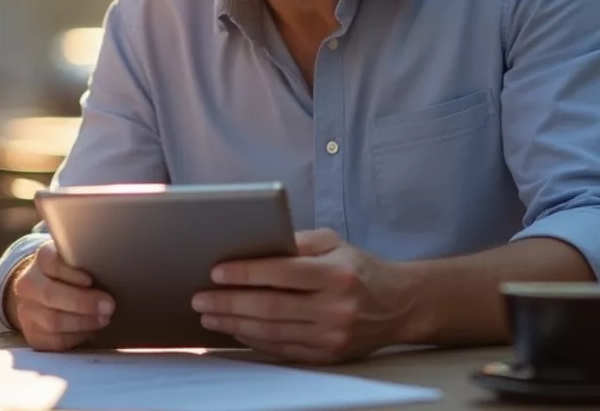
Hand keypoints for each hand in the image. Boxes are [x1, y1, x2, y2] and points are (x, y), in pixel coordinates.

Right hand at [7, 241, 113, 350]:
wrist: (40, 298)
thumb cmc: (69, 278)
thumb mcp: (74, 263)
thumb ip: (86, 264)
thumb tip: (112, 271)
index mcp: (40, 260)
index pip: (50, 261)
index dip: (70, 272)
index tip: (90, 280)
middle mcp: (28, 284)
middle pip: (50, 294)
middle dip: (82, 302)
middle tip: (108, 306)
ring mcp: (26, 312)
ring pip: (53, 320)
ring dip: (83, 322)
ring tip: (103, 319)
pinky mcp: (32, 336)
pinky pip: (55, 341)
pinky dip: (77, 337)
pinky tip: (90, 331)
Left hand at [191, 229, 416, 363]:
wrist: (400, 305)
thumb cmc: (358, 268)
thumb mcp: (334, 243)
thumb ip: (297, 242)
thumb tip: (255, 244)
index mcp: (337, 274)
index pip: (282, 273)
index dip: (246, 273)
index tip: (216, 272)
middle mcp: (336, 308)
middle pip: (271, 307)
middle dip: (229, 303)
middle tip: (199, 298)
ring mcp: (333, 337)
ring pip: (272, 333)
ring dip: (234, 325)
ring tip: (209, 315)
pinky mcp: (329, 357)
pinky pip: (283, 351)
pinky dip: (254, 341)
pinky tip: (234, 331)